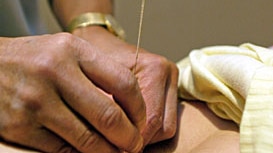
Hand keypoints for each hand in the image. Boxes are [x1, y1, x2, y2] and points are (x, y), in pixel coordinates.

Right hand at [0, 33, 145, 152]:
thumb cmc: (39, 58)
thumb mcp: (71, 51)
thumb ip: (100, 73)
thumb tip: (129, 109)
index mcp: (74, 51)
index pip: (123, 82)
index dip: (139, 108)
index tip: (141, 122)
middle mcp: (55, 73)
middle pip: (108, 116)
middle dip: (129, 137)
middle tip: (135, 145)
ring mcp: (36, 102)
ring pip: (87, 140)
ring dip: (108, 152)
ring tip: (116, 152)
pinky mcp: (20, 126)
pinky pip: (62, 151)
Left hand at [73, 26, 178, 144]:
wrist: (100, 41)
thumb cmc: (94, 57)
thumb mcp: (95, 82)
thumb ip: (107, 111)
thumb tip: (109, 141)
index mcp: (154, 69)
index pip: (151, 120)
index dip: (132, 139)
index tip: (113, 148)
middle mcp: (169, 74)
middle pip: (164, 127)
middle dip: (141, 140)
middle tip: (117, 146)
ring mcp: (172, 81)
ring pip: (167, 127)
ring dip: (146, 136)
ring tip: (123, 137)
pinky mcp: (170, 88)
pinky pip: (165, 120)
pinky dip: (149, 129)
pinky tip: (130, 128)